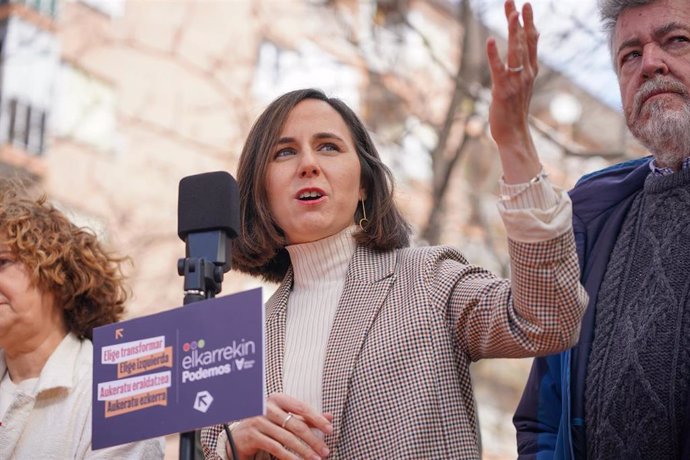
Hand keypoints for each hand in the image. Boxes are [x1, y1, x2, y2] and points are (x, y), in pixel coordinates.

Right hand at [225, 393, 332, 459]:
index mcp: (277, 399)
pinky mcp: (252, 436)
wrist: (239, 435)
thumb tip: (330, 417)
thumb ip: (306, 417)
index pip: (301, 407)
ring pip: (287, 438)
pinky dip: (289, 457)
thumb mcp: (286, 417)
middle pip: (295, 424)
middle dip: (313, 439)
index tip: (330, 430)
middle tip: (325, 451)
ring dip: (304, 451)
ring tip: (315, 459)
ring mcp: (258, 421)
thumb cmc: (267, 424)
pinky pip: (275, 448)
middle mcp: (266, 407)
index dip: (317, 419)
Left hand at [486, 0, 540, 182]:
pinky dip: (495, 54)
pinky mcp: (502, 89)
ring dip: (512, 30)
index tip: (526, 5)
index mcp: (531, 71)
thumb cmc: (514, 111)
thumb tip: (524, 56)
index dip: (529, 23)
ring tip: (510, 12)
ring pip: (515, 50)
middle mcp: (526, 73)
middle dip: (520, 20)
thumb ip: (523, 68)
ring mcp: (515, 81)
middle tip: (516, 1)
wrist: (514, 134)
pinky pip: (498, 68)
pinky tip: (491, 40)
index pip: (532, 42)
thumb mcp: (521, 86)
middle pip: (524, 41)